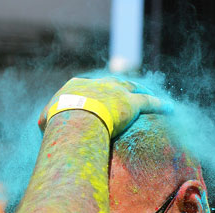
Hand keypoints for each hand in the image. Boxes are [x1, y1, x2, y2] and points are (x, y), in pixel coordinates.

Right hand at [38, 77, 169, 137]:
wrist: (73, 121)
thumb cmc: (57, 125)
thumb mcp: (46, 123)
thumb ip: (47, 122)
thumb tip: (43, 128)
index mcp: (76, 86)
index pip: (88, 86)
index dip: (95, 90)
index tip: (98, 94)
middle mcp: (98, 85)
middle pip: (112, 82)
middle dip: (120, 85)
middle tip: (126, 89)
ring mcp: (115, 92)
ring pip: (132, 88)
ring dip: (140, 91)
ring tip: (147, 94)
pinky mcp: (131, 104)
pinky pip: (150, 103)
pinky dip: (161, 105)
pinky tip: (171, 108)